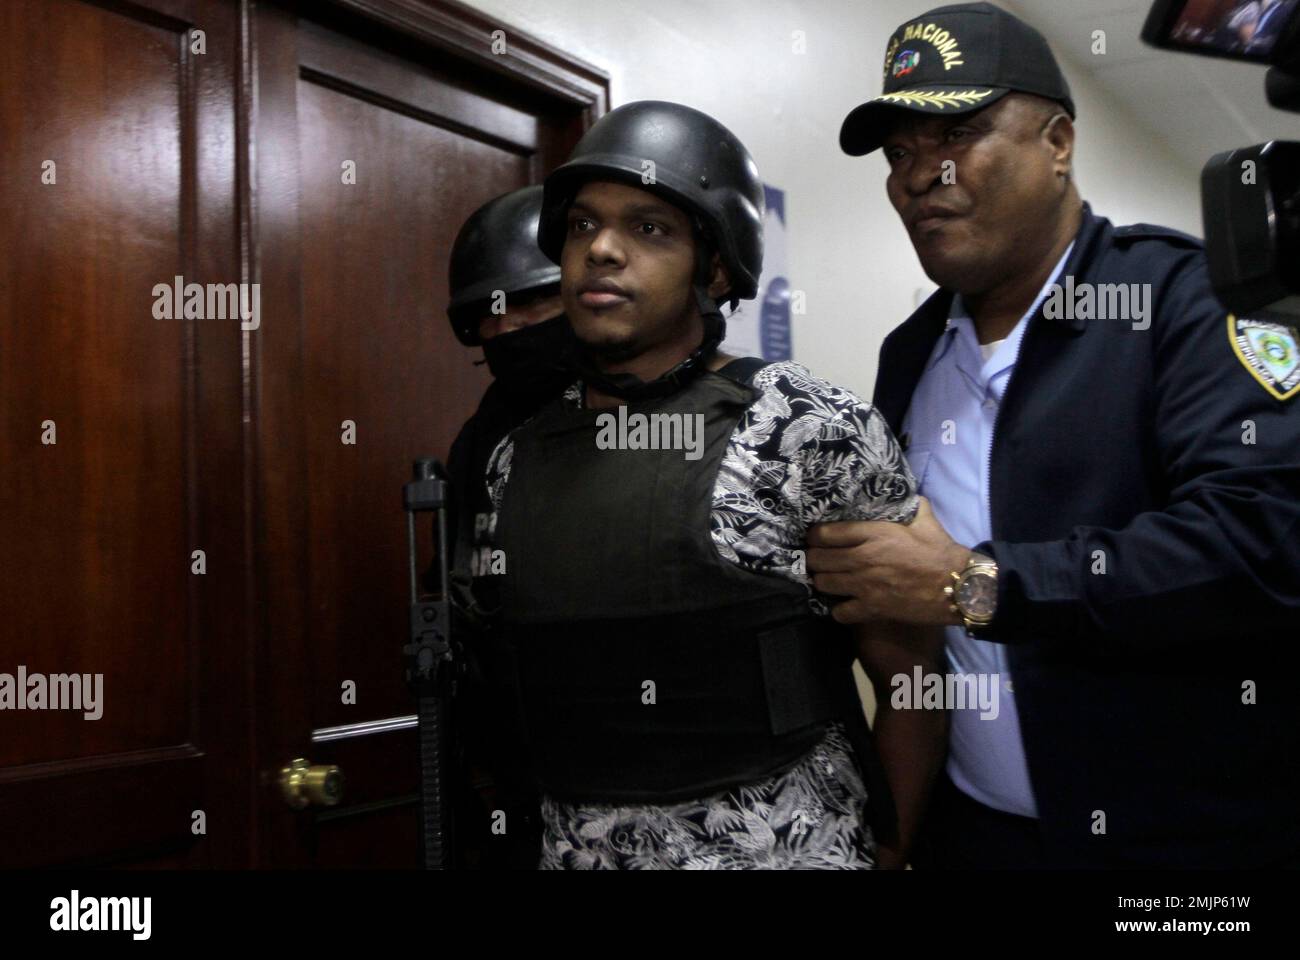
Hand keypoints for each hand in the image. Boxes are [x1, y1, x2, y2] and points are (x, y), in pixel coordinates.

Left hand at [806, 497, 969, 625]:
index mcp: (873, 533)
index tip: (815, 538)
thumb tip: (903, 493)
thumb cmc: (940, 551)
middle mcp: (863, 558)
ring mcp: (865, 585)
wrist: (958, 586)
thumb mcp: (924, 518)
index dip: (814, 536)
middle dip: (813, 559)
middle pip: (817, 559)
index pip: (825, 533)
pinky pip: (840, 612)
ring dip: (823, 582)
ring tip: (828, 580)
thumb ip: (909, 504)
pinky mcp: (872, 608)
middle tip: (818, 560)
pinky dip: (839, 610)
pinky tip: (844, 604)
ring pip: (823, 584)